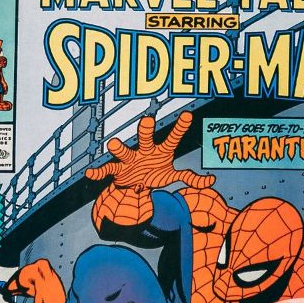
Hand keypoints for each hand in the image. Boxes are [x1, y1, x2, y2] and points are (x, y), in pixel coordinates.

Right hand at [85, 112, 214, 192]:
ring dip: (119, 148)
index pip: (172, 138)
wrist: (134, 187)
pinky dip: (99, 172)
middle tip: (146, 120)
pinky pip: (108, 170)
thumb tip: (212, 179)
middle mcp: (144, 151)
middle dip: (145, 130)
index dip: (180, 128)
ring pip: (124, 151)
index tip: (188, 116)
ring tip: (112, 143)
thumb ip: (191, 178)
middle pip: (145, 138)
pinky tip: (92, 174)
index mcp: (161, 151)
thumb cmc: (154, 174)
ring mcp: (130, 160)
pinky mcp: (118, 170)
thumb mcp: (173, 176)